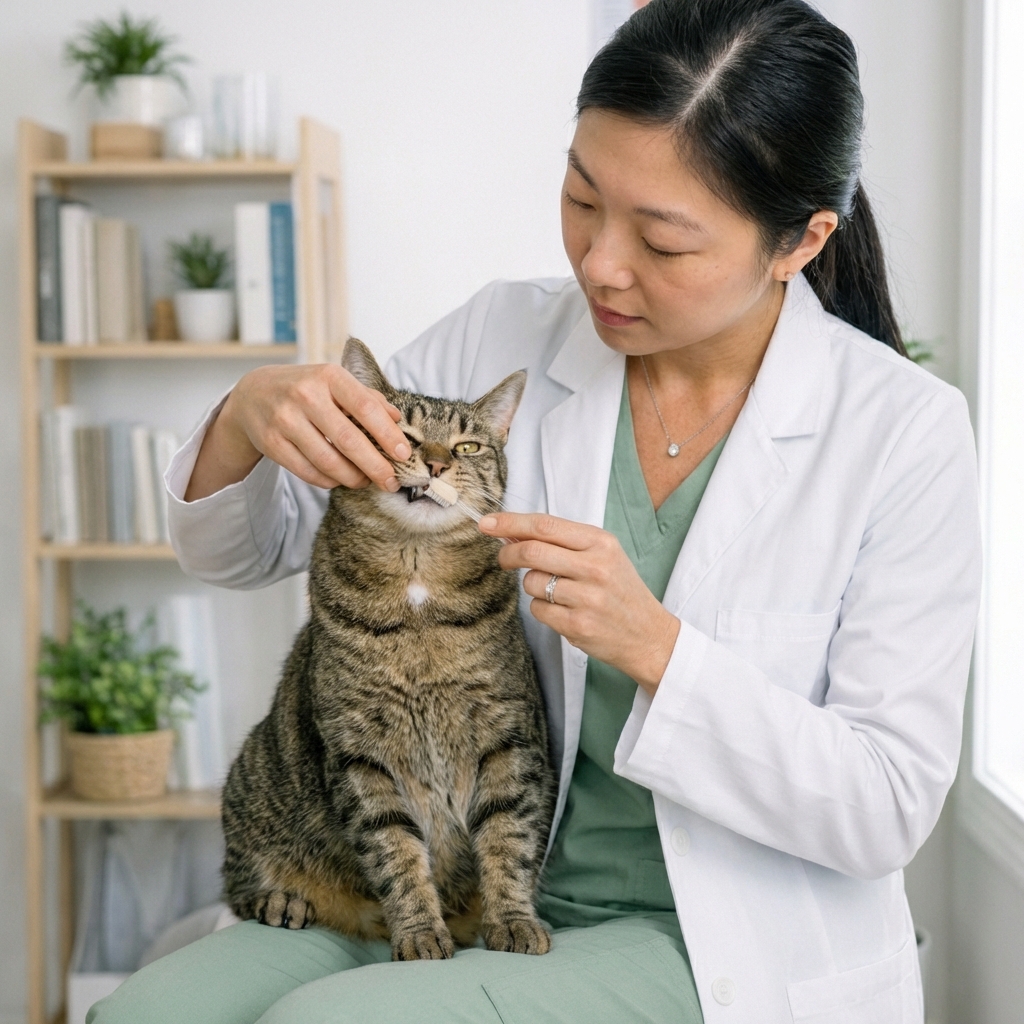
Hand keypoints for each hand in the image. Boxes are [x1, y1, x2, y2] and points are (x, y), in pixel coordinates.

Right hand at [185, 364, 411, 500]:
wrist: (253, 395)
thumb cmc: (305, 388)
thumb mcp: (335, 382)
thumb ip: (367, 398)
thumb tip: (397, 419)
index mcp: (328, 376)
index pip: (366, 408)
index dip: (388, 435)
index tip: (404, 455)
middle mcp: (305, 395)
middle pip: (349, 440)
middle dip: (376, 466)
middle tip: (392, 482)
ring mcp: (285, 420)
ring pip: (329, 462)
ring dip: (353, 478)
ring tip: (366, 481)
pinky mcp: (271, 443)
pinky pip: (309, 472)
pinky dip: (330, 481)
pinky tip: (340, 479)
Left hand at [480, 513, 680, 694]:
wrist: (648, 635)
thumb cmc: (619, 590)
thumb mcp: (601, 555)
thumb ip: (561, 542)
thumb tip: (512, 532)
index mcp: (601, 543)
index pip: (545, 525)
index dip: (510, 523)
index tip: (487, 523)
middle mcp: (595, 567)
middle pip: (531, 551)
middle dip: (508, 553)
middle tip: (502, 558)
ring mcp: (587, 598)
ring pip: (531, 582)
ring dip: (531, 585)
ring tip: (555, 592)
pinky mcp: (578, 625)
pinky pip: (538, 610)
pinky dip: (542, 609)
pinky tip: (563, 611)